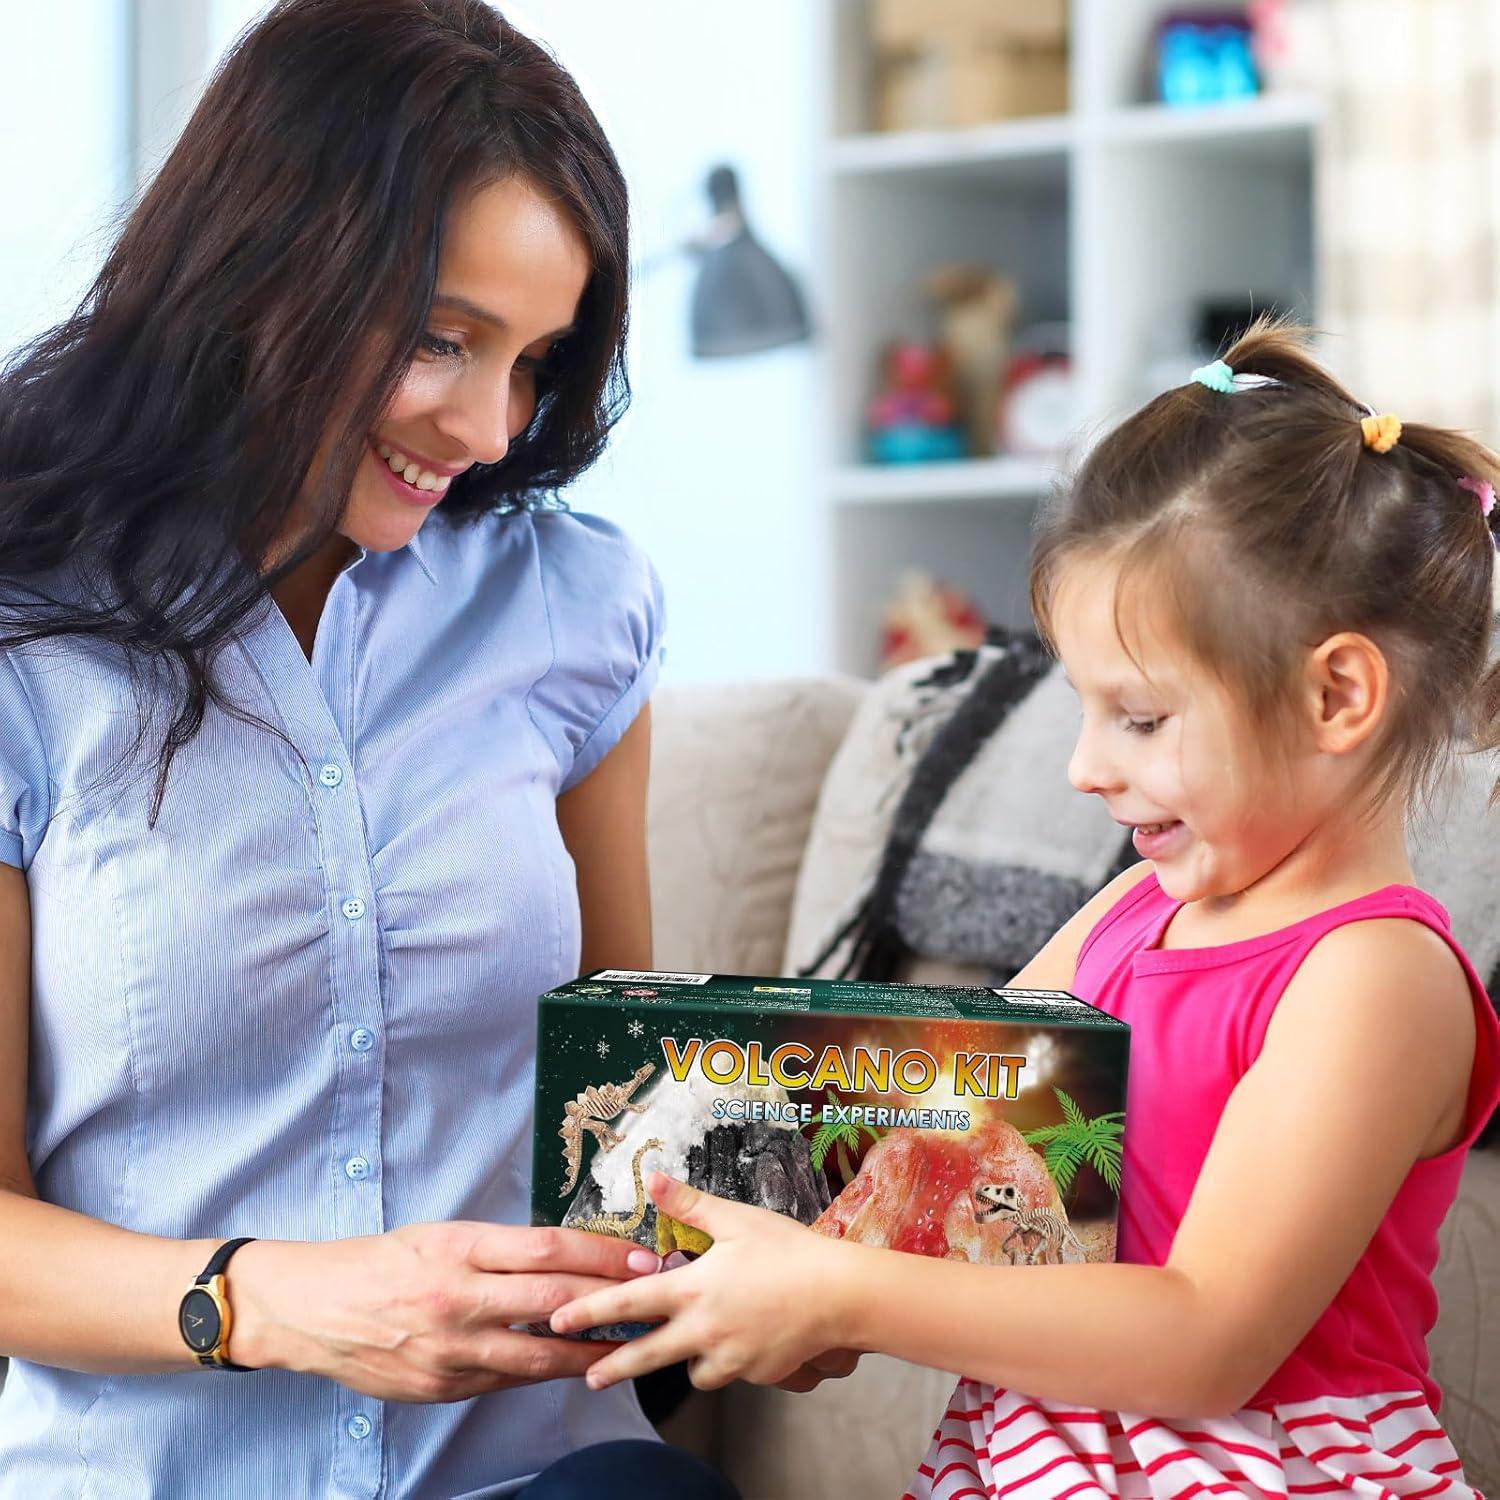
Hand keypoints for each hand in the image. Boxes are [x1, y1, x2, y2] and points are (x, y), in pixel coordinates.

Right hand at [225, 1221, 661, 1402]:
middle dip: (611, 1300)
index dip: (601, 1253)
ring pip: (537, 1355)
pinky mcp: (441, 1388)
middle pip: (553, 1300)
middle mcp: (459, 1298)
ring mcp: (450, 1349)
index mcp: (460, 1249)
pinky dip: (543, 1373)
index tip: (639, 1255)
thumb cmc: (380, 1262)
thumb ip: (497, 1250)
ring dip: (589, 1351)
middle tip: (652, 1297)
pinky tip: (571, 1367)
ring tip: (629, 1345)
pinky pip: (506, 1381)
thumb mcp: (439, 1236)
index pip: (547, 1248)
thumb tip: (562, 1257)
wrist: (309, 1308)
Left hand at [549, 1173, 857, 1391]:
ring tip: (693, 1343)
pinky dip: (727, 1360)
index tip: (559, 1319)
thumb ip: (689, 1204)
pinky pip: (730, 1371)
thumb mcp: (736, 1219)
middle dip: (613, 1367)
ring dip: (686, 1359)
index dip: (591, 1311)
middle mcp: (704, 1329)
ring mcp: (730, 1356)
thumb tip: (654, 1178)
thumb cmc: (788, 1250)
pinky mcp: (755, 1373)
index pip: (630, 1303)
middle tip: (588, 1377)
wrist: (838, 1293)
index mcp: (693, 1289)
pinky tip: (741, 1339)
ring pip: (692, 1370)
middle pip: (646, 1356)